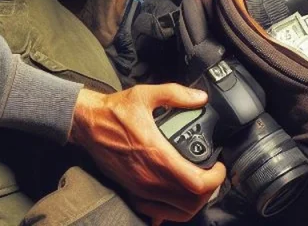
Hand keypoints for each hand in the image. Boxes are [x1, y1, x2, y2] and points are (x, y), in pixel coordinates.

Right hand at [69, 85, 225, 223]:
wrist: (87, 124)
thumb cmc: (114, 112)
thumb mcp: (146, 95)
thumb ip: (177, 94)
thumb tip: (200, 98)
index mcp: (158, 156)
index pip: (197, 183)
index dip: (216, 178)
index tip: (220, 166)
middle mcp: (150, 178)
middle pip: (192, 202)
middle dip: (210, 190)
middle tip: (213, 174)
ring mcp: (141, 188)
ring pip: (179, 211)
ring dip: (194, 201)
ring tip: (199, 183)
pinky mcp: (133, 192)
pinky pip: (159, 212)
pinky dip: (174, 208)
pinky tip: (177, 193)